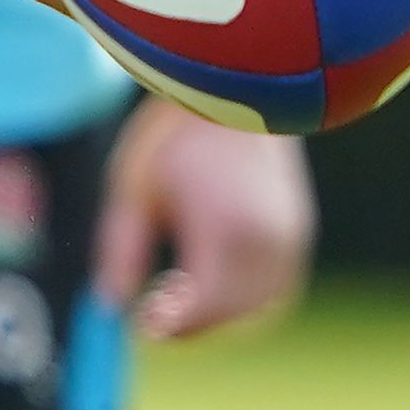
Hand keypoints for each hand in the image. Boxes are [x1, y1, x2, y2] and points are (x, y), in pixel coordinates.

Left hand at [86, 96, 313, 343]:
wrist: (237, 83)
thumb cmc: (174, 131)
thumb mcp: (133, 189)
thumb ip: (120, 250)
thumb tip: (109, 304)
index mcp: (226, 229)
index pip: (203, 308)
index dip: (172, 327)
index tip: (143, 323)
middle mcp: (268, 238)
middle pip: (232, 314)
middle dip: (193, 325)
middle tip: (153, 311)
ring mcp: (291, 235)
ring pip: (260, 308)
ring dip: (221, 315)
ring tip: (177, 290)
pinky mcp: (300, 229)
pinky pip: (278, 288)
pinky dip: (246, 299)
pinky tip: (210, 278)